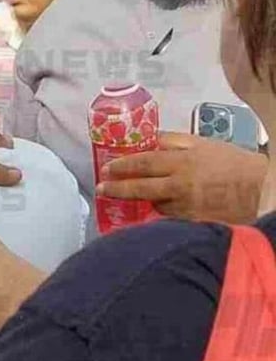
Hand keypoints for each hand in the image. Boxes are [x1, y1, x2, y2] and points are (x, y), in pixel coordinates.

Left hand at [97, 132, 265, 223]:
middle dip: (117, 189)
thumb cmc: (230, 162)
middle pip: (141, 188)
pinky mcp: (193, 223)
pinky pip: (169, 218)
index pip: (144, 163)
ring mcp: (186, 207)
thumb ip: (172, 141)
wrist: (260, 189)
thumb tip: (146, 138)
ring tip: (134, 196)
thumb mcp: (201, 143)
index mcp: (182, 162)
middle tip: (101, 189)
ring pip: (154, 205)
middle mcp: (180, 185)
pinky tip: (159, 209)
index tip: (107, 169)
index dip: (122, 166)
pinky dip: (162, 213)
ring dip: (143, 201)